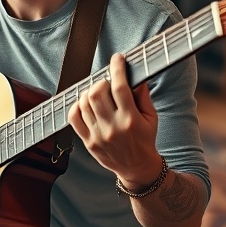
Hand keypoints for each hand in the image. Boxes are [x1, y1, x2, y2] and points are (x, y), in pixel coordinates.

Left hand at [67, 53, 162, 189]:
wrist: (137, 167)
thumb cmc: (145, 139)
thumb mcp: (151, 118)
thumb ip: (143, 96)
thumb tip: (135, 76)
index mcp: (131, 120)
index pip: (120, 88)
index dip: (117, 69)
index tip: (117, 59)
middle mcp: (113, 127)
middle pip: (97, 93)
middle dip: (101, 81)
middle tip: (106, 82)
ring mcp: (98, 135)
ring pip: (84, 103)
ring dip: (89, 92)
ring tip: (97, 93)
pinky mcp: (87, 142)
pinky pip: (74, 118)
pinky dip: (77, 106)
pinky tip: (85, 104)